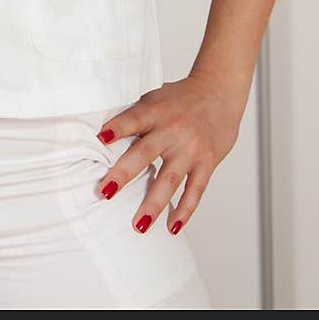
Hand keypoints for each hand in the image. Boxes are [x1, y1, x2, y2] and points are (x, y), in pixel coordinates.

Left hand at [94, 70, 244, 234]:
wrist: (219, 92)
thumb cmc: (180, 98)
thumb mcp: (155, 98)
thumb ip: (136, 117)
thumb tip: (104, 138)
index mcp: (156, 110)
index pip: (134, 119)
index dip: (117, 128)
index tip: (99, 139)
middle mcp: (173, 130)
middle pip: (145, 153)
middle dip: (124, 174)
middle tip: (105, 193)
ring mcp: (191, 148)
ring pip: (170, 180)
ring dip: (153, 204)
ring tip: (138, 225)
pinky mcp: (207, 162)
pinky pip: (195, 190)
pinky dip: (184, 210)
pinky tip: (172, 227)